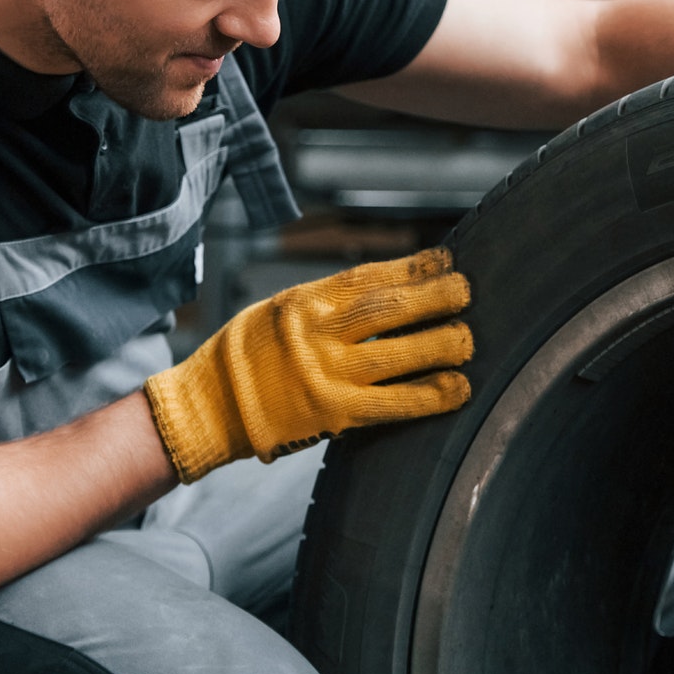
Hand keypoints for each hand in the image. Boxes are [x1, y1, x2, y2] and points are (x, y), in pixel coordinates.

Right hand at [143, 248, 473, 483]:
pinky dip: (430, 396)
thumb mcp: (275, 313)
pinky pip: (393, 402)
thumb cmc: (242, 359)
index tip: (446, 259)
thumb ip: (322, 304)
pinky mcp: (333, 414)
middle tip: (467, 291)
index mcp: (303, 302)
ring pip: (398, 352)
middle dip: (434, 297)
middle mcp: (316, 333)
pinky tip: (458, 389)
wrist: (206, 409)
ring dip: (441, 344)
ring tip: (468, 339)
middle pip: (389, 308)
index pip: (368, 276)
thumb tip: (379, 290)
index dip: (412, 266)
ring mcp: (326, 374)